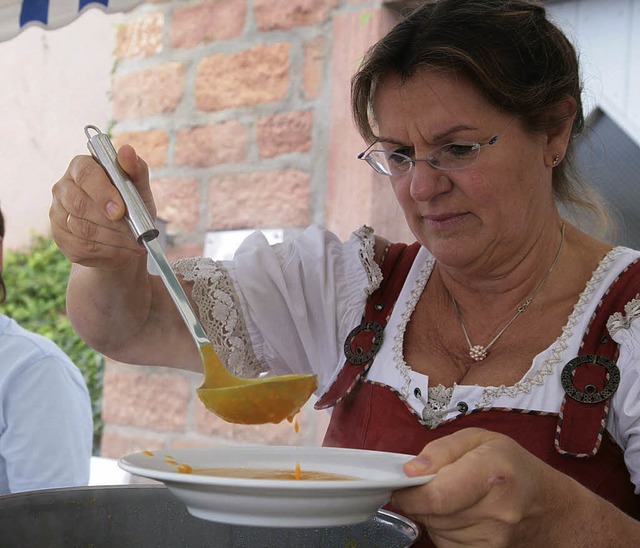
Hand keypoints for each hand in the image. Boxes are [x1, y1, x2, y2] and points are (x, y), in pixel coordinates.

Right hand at [49, 145, 154, 268]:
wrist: (126, 235)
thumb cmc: (132, 204)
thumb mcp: (139, 187)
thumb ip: (135, 169)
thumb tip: (127, 151)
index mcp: (81, 167)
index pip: (85, 173)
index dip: (102, 192)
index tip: (120, 210)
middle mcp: (63, 188)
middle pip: (79, 204)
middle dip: (110, 222)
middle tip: (134, 234)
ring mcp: (58, 214)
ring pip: (81, 229)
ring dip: (113, 239)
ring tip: (136, 245)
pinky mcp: (61, 238)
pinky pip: (81, 248)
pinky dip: (108, 252)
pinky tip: (125, 252)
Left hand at [391, 428, 560, 546]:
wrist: (546, 504)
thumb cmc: (510, 465)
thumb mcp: (478, 438)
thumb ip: (440, 449)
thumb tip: (411, 470)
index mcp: (493, 471)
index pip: (436, 496)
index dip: (410, 493)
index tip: (403, 484)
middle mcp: (498, 510)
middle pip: (433, 514)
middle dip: (420, 500)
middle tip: (428, 486)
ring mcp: (496, 538)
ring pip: (437, 531)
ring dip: (433, 515)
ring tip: (452, 497)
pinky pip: (448, 545)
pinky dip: (444, 530)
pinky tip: (459, 515)